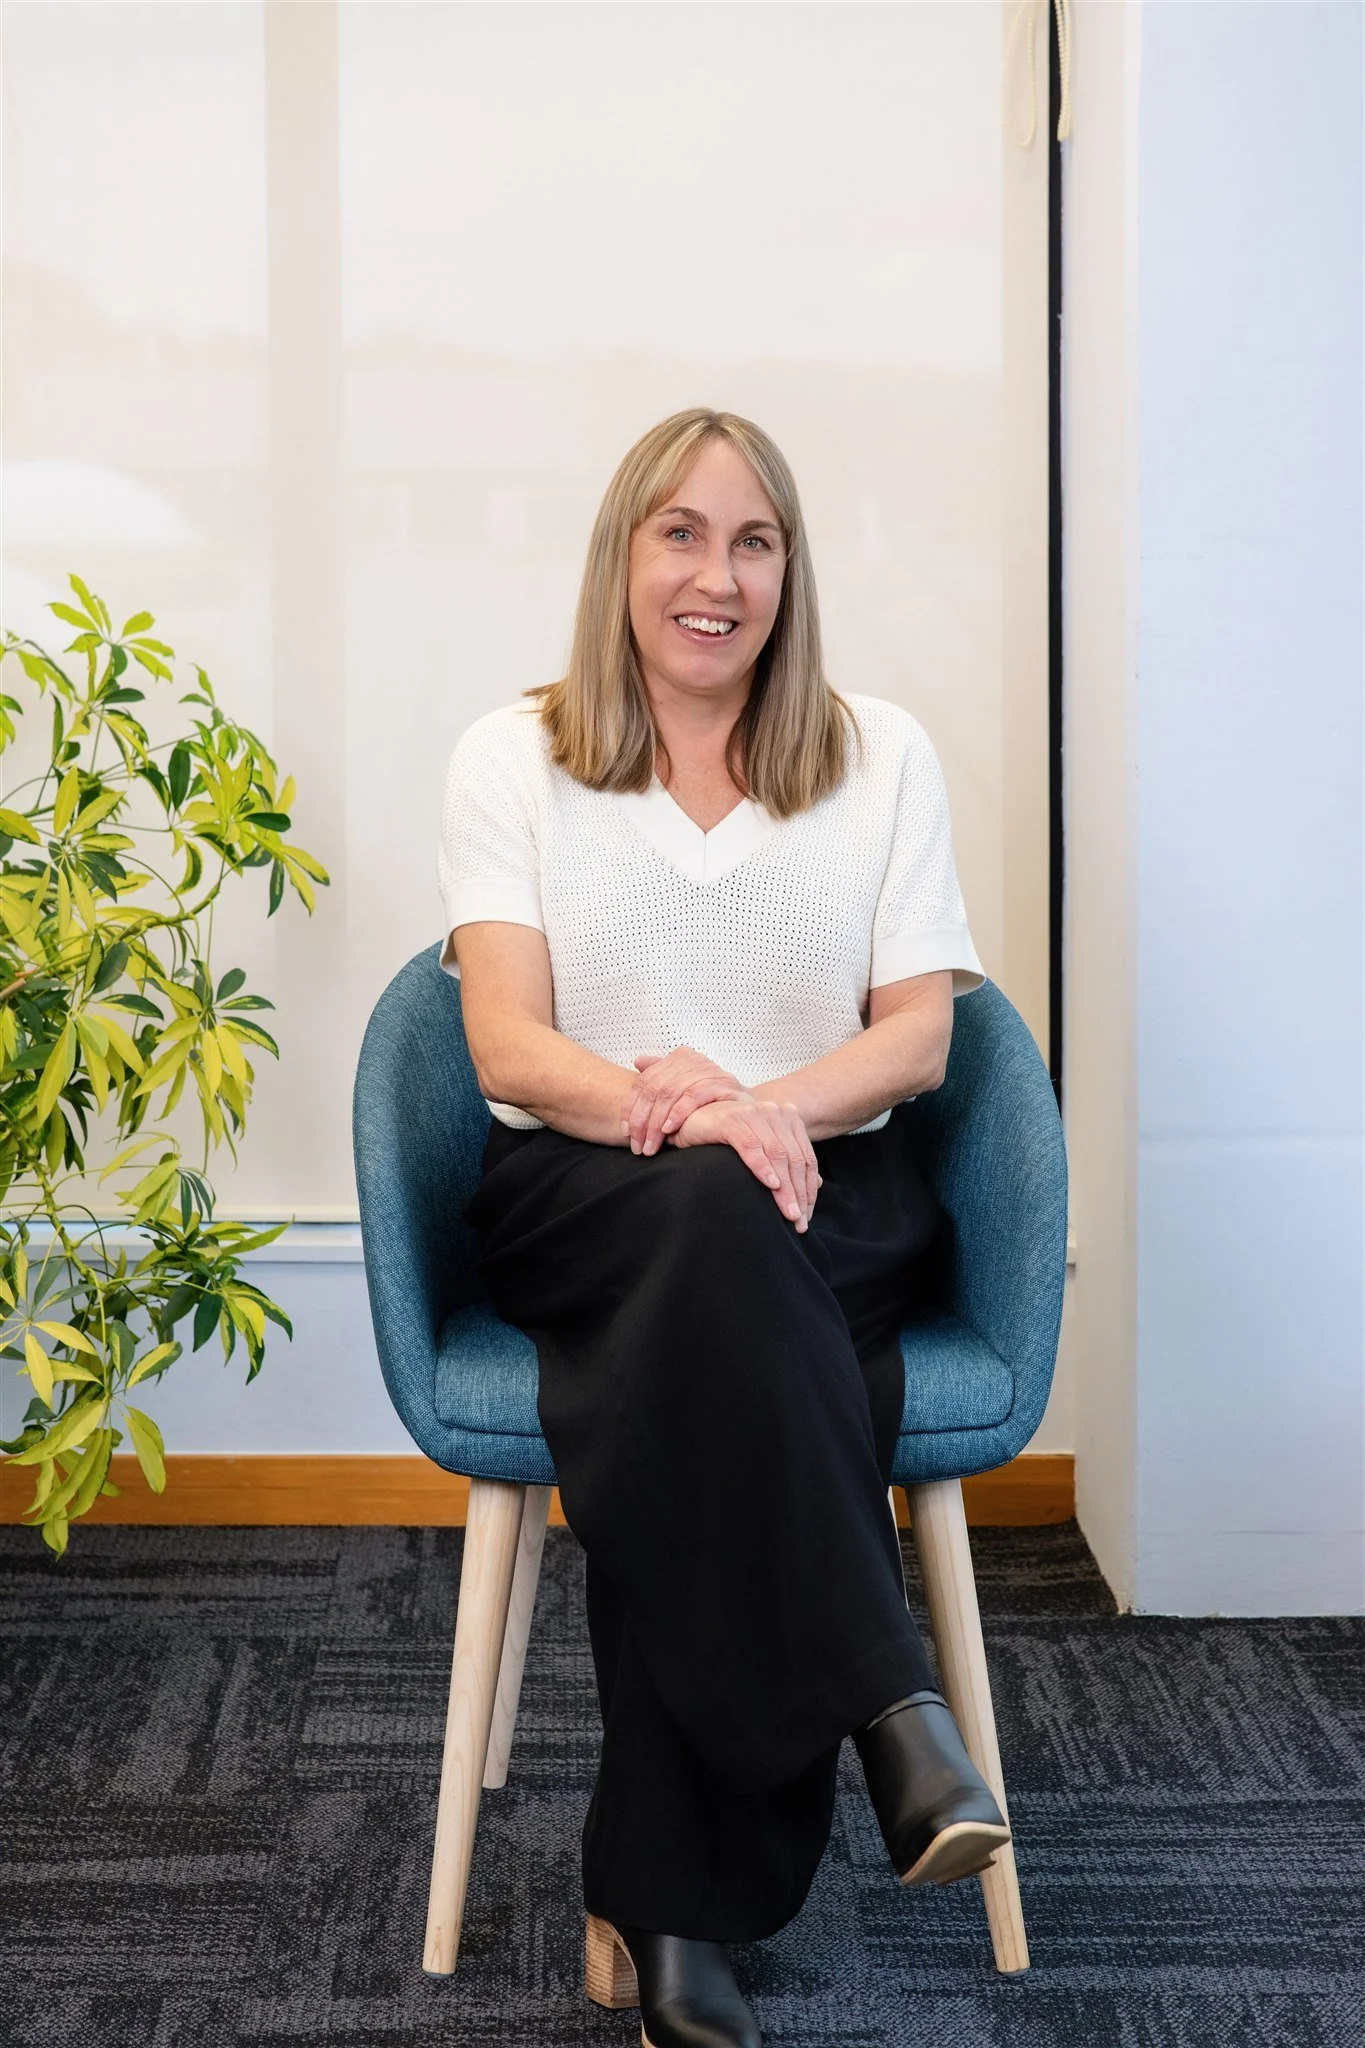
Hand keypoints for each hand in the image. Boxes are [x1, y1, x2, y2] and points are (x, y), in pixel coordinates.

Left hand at [622, 1046, 746, 1155]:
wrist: (750, 1113)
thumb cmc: (713, 1104)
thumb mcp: (683, 1091)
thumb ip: (660, 1077)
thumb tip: (638, 1061)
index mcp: (680, 1058)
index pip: (645, 1081)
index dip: (630, 1107)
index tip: (625, 1132)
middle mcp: (694, 1059)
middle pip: (655, 1088)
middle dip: (642, 1120)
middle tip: (637, 1145)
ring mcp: (710, 1070)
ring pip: (671, 1093)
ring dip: (656, 1123)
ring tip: (651, 1145)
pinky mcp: (724, 1084)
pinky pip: (694, 1095)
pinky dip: (679, 1113)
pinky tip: (669, 1130)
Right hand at [670, 1096, 821, 1232]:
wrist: (693, 1117)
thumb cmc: (728, 1135)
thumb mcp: (763, 1145)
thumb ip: (787, 1160)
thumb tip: (817, 1184)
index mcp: (786, 1118)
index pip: (805, 1158)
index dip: (809, 1189)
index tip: (807, 1216)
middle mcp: (773, 1112)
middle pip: (794, 1159)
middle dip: (799, 1194)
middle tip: (799, 1222)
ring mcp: (753, 1114)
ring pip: (777, 1156)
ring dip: (785, 1188)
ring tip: (789, 1213)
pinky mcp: (731, 1121)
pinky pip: (751, 1146)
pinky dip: (762, 1167)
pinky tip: (771, 1185)